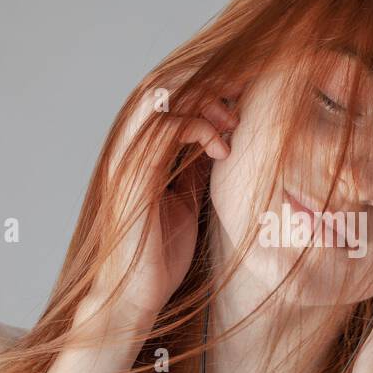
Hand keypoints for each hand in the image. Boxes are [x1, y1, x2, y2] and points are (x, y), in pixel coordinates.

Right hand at [77, 72, 241, 329]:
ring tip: (233, 120)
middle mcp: (128, 145)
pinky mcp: (133, 175)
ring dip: (204, 100)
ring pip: (161, 96)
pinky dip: (198, 128)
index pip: (169, 91)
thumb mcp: (187, 197)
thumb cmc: (160, 251)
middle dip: (208, 77)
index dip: (207, 80)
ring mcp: (127, 157)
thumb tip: (224, 136)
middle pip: (164, 82)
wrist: (137, 294)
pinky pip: (165, 129)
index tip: (245, 86)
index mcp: (140, 147)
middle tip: (245, 86)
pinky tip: (221, 149)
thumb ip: (195, 163)